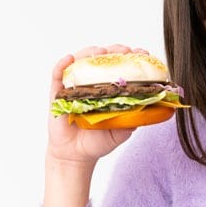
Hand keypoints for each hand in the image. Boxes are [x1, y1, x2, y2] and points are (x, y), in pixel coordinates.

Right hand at [46, 44, 148, 164]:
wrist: (75, 155)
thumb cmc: (98, 141)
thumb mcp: (121, 131)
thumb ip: (132, 119)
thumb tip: (148, 107)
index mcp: (109, 89)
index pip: (121, 66)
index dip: (131, 57)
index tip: (142, 53)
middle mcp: (92, 84)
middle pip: (102, 58)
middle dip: (114, 50)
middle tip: (123, 51)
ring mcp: (74, 86)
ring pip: (81, 61)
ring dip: (90, 52)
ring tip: (100, 52)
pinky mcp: (57, 93)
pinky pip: (58, 74)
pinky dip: (62, 64)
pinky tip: (70, 59)